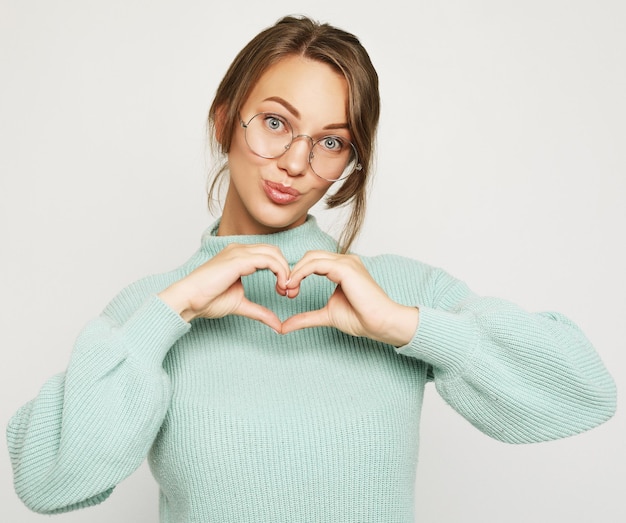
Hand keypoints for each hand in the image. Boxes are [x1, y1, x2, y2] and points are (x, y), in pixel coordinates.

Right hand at [158, 243, 289, 330]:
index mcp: (239, 256)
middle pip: (274, 251)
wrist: (188, 300)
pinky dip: (280, 271)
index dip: (281, 271)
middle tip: (289, 291)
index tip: (284, 291)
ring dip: (285, 271)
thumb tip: (277, 325)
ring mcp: (238, 252)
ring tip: (285, 290)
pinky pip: (268, 260)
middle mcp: (239, 249)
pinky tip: (280, 286)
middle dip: (286, 270)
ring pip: (273, 253)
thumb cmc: (207, 300)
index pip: (268, 255)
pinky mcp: (238, 259)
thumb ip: (260, 311)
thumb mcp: (240, 305)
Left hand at [280, 251, 418, 345]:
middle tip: (284, 291)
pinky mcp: (346, 268)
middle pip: (310, 256)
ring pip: (311, 257)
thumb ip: (306, 317)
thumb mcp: (326, 316)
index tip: (287, 292)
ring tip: (288, 289)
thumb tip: (283, 327)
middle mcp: (345, 261)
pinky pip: (317, 264)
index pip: (313, 261)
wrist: (381, 323)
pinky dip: (302, 273)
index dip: (297, 274)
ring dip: (295, 272)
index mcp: (342, 269)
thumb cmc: (361, 319)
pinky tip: (294, 285)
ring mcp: (346, 262)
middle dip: (294, 271)